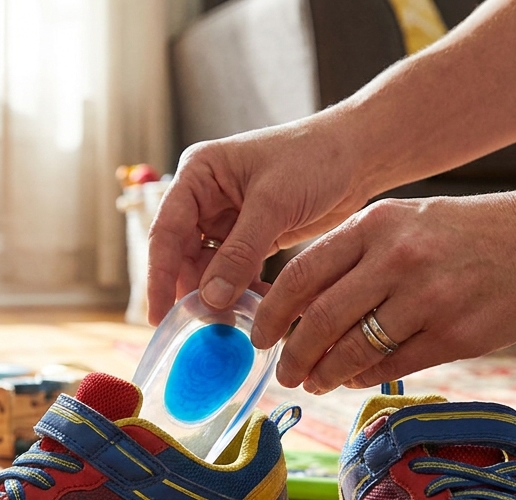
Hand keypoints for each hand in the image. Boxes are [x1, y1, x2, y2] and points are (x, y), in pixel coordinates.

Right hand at [145, 118, 372, 324]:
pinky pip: (235, 272)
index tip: (159, 315)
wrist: (357, 156)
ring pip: (209, 268)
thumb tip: (210, 298)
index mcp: (198, 175)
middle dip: (193, 291)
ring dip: (219, 295)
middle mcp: (205, 198)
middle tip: (202, 328)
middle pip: (183, 254)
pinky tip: (256, 308)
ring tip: (231, 324)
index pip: (166, 231)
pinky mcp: (250, 237)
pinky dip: (242, 291)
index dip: (159, 276)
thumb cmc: (314, 158)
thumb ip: (240, 251)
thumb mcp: (274, 203)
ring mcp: (227, 219)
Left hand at [251, 191, 515, 392]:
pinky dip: (366, 377)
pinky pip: (393, 366)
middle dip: (294, 354)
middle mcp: (398, 258)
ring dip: (326, 373)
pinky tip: (357, 378)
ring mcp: (428, 298)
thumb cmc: (474, 232)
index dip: (273, 313)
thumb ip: (358, 256)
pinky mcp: (456, 335)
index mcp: (377, 223)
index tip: (260, 335)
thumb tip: (305, 306)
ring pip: (353, 350)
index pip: (302, 274)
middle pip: (321, 319)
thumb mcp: (409, 221)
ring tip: (315, 382)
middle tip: (285, 371)